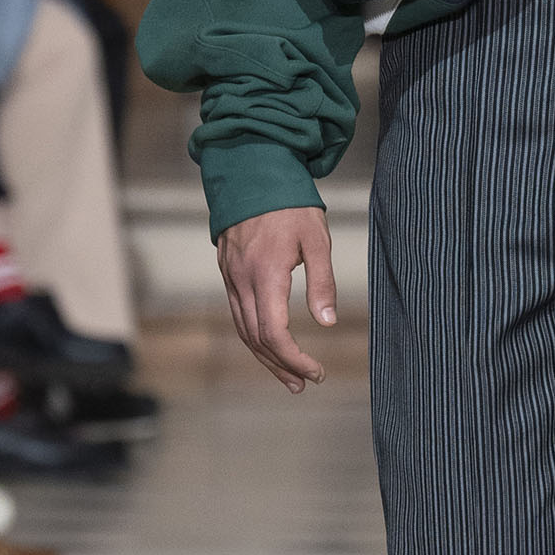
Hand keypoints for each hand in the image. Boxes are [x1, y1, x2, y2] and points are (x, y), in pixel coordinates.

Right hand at [218, 207, 336, 391]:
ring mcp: (231, 278)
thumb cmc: (290, 204)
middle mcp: (242, 281)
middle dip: (281, 366)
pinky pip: (238, 314)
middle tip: (305, 383)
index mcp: (265, 274)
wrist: (252, 171)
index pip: (274, 333)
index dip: (294, 359)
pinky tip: (268, 345)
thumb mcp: (316, 239)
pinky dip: (253, 337)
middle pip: (257, 339)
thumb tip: (327, 322)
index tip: (316, 372)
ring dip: (265, 358)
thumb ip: (322, 282)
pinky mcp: (228, 273)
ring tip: (288, 377)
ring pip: (243, 330)